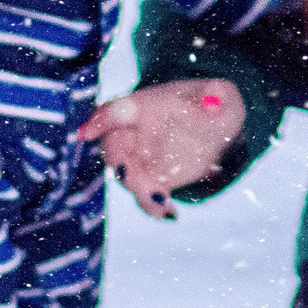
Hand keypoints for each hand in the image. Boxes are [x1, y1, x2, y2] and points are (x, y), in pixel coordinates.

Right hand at [75, 79, 243, 220]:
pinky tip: (170, 212)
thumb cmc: (210, 105)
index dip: (100, 120)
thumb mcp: (222, 95)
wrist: (214, 127)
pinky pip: (144, 195)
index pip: (116, 110)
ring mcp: (140, 158)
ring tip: (161, 200)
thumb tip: (214, 103)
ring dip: (139, 189)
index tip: (86, 133)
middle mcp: (134, 132)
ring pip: (127, 176)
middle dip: (118, 163)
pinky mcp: (152, 180)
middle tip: (128, 176)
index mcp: (144, 106)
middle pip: (113, 148)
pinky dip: (153, 206)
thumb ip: (218, 95)